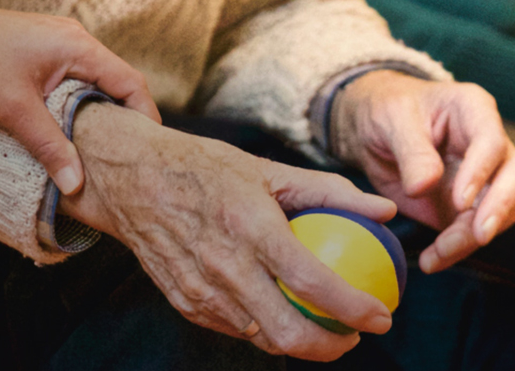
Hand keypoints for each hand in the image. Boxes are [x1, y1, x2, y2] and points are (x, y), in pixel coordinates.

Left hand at [0, 1, 161, 194]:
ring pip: (92, 85)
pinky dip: (75, 107)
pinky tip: (66, 133)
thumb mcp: (14, 110)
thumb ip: (50, 147)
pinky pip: (71, 82)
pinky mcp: (40, 53)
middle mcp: (74, 41)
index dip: (145, 119)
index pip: (131, 83)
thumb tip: (76, 185)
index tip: (147, 153)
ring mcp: (57, 44)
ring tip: (98, 154)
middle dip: (123, 122)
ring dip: (96, 116)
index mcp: (78, 47)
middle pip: (116, 84)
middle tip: (126, 161)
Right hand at [59, 103, 397, 361]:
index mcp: (251, 228)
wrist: (130, 180)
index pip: (312, 282)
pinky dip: (264, 328)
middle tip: (355, 334)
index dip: (354, 308)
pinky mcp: (185, 303)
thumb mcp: (267, 168)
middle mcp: (225, 266)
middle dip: (332, 347)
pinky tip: (282, 314)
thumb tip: (384, 210)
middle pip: (288, 332)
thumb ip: (330, 191)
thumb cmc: (203, 168)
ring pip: (262, 338)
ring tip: (325, 328)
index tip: (382, 315)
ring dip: (300, 342)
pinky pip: (235, 328)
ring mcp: (201, 291)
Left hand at [331, 70, 514, 273]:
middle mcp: (489, 144)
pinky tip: (433, 260)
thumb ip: (411, 151)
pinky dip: (456, 249)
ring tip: (439, 253)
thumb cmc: (387, 111)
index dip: (481, 172)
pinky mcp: (468, 207)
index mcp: (474, 110)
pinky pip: (473, 232)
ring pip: (500, 211)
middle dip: (499, 208)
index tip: (459, 200)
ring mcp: (484, 177)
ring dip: (473, 237)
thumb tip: (425, 186)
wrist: (373, 131)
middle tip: (479, 235)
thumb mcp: (392, 120)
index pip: (492, 141)